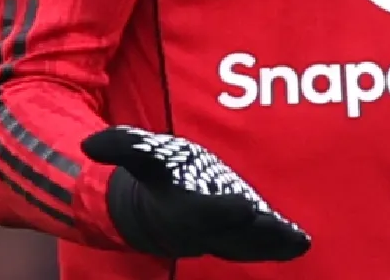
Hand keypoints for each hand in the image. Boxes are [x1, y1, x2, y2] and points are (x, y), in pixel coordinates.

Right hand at [84, 126, 309, 261]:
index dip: (225, 210)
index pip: (204, 211)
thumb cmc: (151, 176)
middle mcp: (203, 229)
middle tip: (283, 229)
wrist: (151, 211)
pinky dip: (276, 245)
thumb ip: (119, 146)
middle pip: (233, 233)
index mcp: (181, 210)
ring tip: (299, 241)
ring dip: (273, 243)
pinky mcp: (237, 232)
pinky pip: (256, 244)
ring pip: (248, 243)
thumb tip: (89, 144)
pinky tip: (300, 242)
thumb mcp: (137, 154)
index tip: (246, 206)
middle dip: (257, 231)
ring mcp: (222, 234)